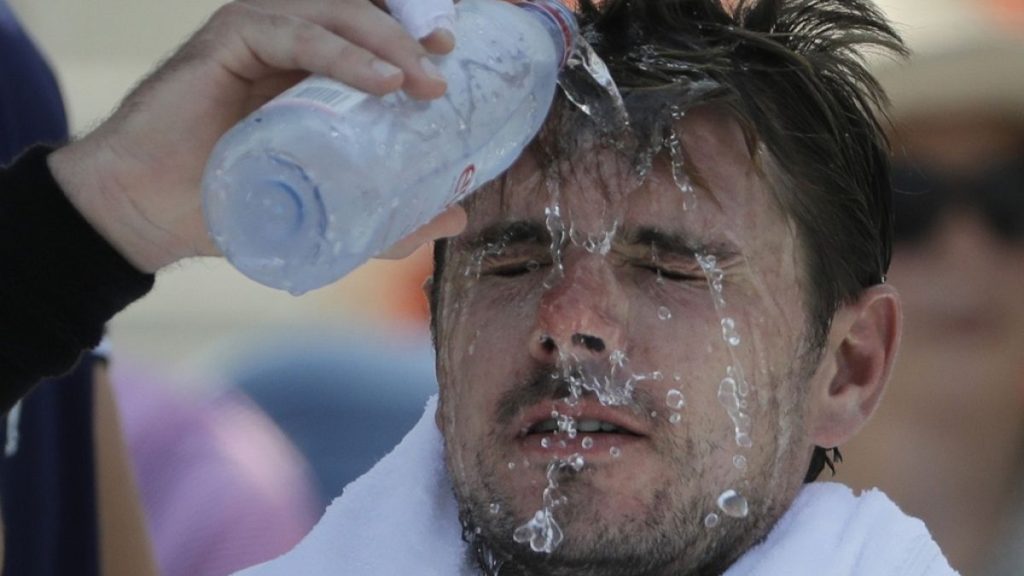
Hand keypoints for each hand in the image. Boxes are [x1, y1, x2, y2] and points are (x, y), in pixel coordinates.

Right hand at [49, 0, 459, 272]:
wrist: (153, 213)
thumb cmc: (233, 204)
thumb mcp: (329, 213)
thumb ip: (390, 216)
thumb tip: (456, 217)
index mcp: (313, 69)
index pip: (375, 32)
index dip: (416, 38)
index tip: (452, 66)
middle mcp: (289, 41)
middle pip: (365, 14)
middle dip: (412, 36)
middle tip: (446, 71)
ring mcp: (259, 33)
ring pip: (338, 15)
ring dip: (388, 43)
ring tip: (425, 82)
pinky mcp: (230, 39)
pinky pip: (296, 33)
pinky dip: (344, 54)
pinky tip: (383, 82)